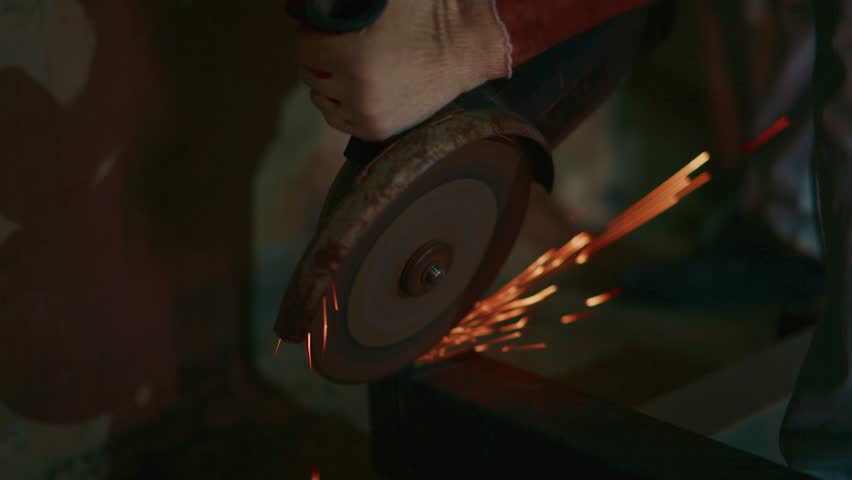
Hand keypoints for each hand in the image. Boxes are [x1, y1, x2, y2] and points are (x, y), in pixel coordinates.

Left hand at [296, 0, 508, 140]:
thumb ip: (342, 7)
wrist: (466, 47)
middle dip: (321, 60)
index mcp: (351, 57)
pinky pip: (341, 121)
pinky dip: (343, 106)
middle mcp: (356, 91)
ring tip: (350, 71)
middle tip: (340, 49)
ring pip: (323, 101)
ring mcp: (367, 115)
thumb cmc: (425, 16)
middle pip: (311, 75)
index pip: (304, 48)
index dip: (312, 34)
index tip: (324, 30)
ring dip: (329, 85)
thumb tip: (312, 7)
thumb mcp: (378, 1)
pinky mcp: (378, 130)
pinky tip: (356, 90)